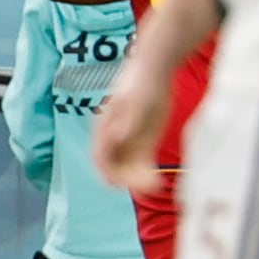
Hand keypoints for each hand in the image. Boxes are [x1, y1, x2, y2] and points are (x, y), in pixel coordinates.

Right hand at [88, 75, 167, 192]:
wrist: (155, 73)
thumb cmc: (142, 84)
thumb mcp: (134, 101)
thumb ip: (126, 120)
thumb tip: (115, 136)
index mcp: (104, 129)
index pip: (100, 158)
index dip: (107, 174)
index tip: (119, 184)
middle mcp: (114, 140)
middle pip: (115, 169)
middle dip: (128, 180)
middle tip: (148, 185)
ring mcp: (129, 143)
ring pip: (129, 170)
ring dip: (139, 181)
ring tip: (157, 185)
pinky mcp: (144, 144)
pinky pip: (143, 166)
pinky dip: (148, 176)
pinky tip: (159, 180)